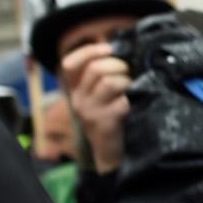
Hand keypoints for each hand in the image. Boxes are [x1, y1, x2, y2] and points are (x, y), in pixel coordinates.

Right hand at [60, 41, 132, 173]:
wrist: (111, 153)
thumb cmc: (112, 117)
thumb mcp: (102, 96)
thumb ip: (104, 75)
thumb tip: (121, 49)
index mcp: (76, 90)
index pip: (70, 64)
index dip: (88, 51)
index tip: (107, 48)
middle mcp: (79, 99)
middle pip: (96, 69)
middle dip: (119, 66)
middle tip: (129, 74)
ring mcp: (90, 112)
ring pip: (109, 82)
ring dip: (127, 81)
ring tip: (131, 90)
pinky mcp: (103, 123)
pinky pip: (122, 102)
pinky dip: (131, 101)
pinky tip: (131, 107)